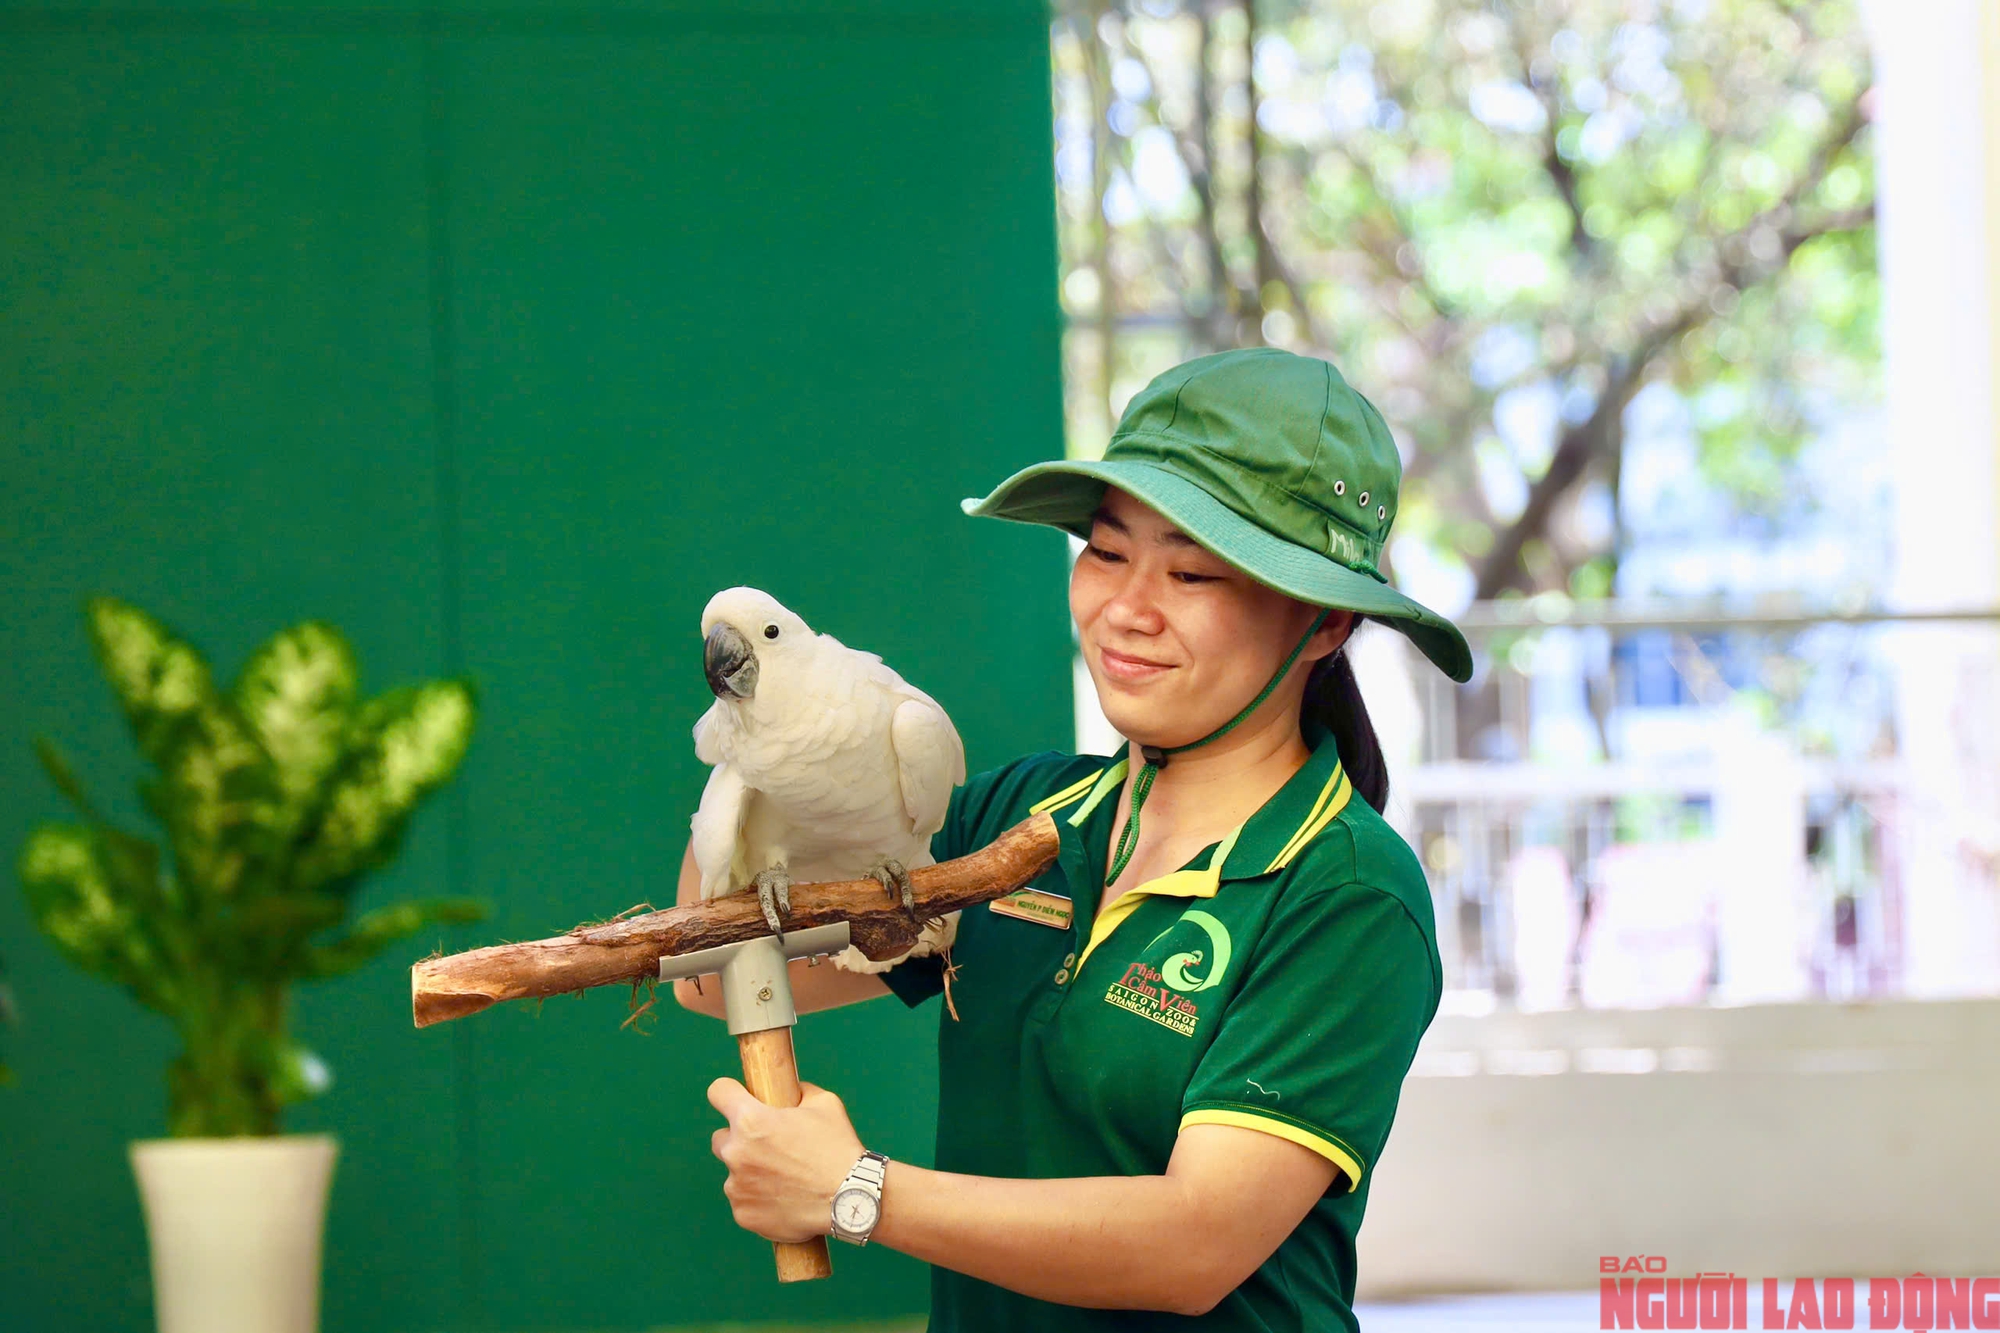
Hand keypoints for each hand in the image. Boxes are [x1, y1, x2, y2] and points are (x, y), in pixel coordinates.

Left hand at [707, 1078, 863, 1241]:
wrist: (851, 1200)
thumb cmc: (838, 1148)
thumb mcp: (824, 1103)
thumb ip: (798, 1092)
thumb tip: (789, 1091)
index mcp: (750, 1120)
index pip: (718, 1092)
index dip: (728, 1093)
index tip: (737, 1099)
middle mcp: (736, 1152)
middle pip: (721, 1138)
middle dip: (740, 1139)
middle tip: (770, 1147)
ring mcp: (736, 1187)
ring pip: (734, 1173)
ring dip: (750, 1172)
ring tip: (784, 1179)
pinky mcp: (743, 1215)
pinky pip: (743, 1201)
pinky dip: (758, 1200)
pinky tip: (784, 1199)